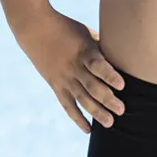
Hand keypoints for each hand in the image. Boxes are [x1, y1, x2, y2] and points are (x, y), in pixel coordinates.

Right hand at [18, 9, 125, 133]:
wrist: (35, 28)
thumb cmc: (66, 27)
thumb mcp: (86, 33)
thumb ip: (101, 46)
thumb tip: (121, 55)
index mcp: (83, 51)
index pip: (97, 65)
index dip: (109, 75)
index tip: (122, 85)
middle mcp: (74, 67)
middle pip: (92, 87)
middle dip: (108, 100)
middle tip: (122, 110)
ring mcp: (64, 78)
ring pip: (81, 99)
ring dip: (96, 112)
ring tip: (110, 123)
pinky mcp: (56, 85)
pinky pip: (68, 105)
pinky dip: (78, 118)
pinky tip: (89, 130)